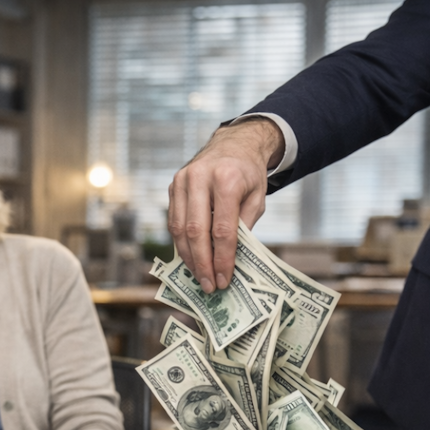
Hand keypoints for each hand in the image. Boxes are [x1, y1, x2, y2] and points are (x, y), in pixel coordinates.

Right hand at [167, 117, 284, 292]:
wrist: (233, 144)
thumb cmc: (248, 175)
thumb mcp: (257, 199)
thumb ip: (243, 227)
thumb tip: (228, 262)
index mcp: (227, 179)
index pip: (222, 229)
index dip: (223, 258)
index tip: (224, 280)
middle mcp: (200, 177)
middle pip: (197, 231)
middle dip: (203, 263)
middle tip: (208, 286)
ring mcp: (182, 180)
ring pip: (180, 228)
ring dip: (188, 257)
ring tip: (198, 276)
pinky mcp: (172, 186)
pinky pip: (174, 221)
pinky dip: (180, 243)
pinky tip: (190, 258)